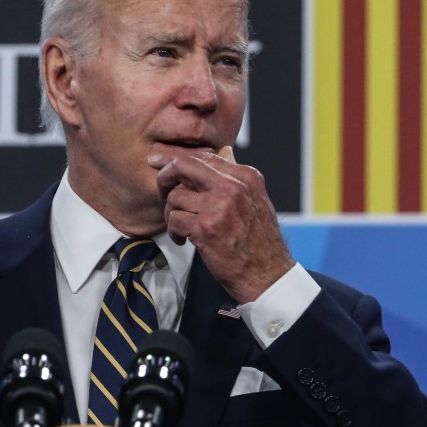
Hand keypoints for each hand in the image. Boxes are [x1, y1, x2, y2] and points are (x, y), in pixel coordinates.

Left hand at [148, 146, 293, 303]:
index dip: (176, 158)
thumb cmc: (260, 241)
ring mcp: (219, 206)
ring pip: (175, 196)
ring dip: (171, 213)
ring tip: (181, 226)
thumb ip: (237, 177)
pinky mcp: (206, 228)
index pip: (204, 157)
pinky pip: (174, 219)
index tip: (159, 161)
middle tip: (160, 187)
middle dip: (165, 176)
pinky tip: (183, 239)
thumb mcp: (256, 199)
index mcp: (246, 177)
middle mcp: (233, 187)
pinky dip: (174, 231)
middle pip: (184, 167)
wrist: (267, 274)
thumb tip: (224, 152)